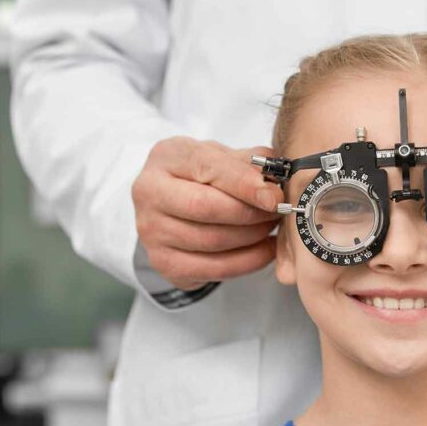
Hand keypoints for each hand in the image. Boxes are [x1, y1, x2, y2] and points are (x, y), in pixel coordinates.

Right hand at [132, 137, 283, 290]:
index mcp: (166, 157)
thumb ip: (248, 162)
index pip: (207, 168)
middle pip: (204, 207)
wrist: (171, 206)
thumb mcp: (222, 157)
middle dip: (249, 213)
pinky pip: (213, 268)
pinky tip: (265, 249)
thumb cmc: (202, 176)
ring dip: (252, 237)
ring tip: (271, 227)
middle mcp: (149, 193)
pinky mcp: (163, 263)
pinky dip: (247, 262)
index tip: (274, 196)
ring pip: (212, 240)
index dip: (244, 184)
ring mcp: (152, 231)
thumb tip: (276, 177)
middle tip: (277, 212)